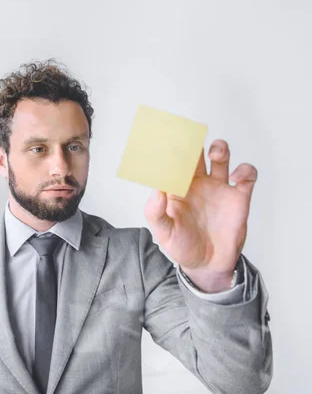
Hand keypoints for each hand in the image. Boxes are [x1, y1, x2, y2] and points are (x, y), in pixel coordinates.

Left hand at [144, 139, 256, 291]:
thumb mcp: (164, 233)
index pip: (171, 163)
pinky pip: (246, 176)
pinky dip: (245, 170)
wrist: (208, 265)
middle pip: (195, 153)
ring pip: (220, 157)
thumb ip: (156, 212)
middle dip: (193, 142)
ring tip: (216, 153)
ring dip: (219, 148)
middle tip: (191, 136)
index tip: (166, 142)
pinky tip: (237, 177)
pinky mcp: (238, 197)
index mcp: (176, 188)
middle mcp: (196, 183)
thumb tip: (155, 189)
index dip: (169, 152)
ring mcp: (217, 188)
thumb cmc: (183, 246)